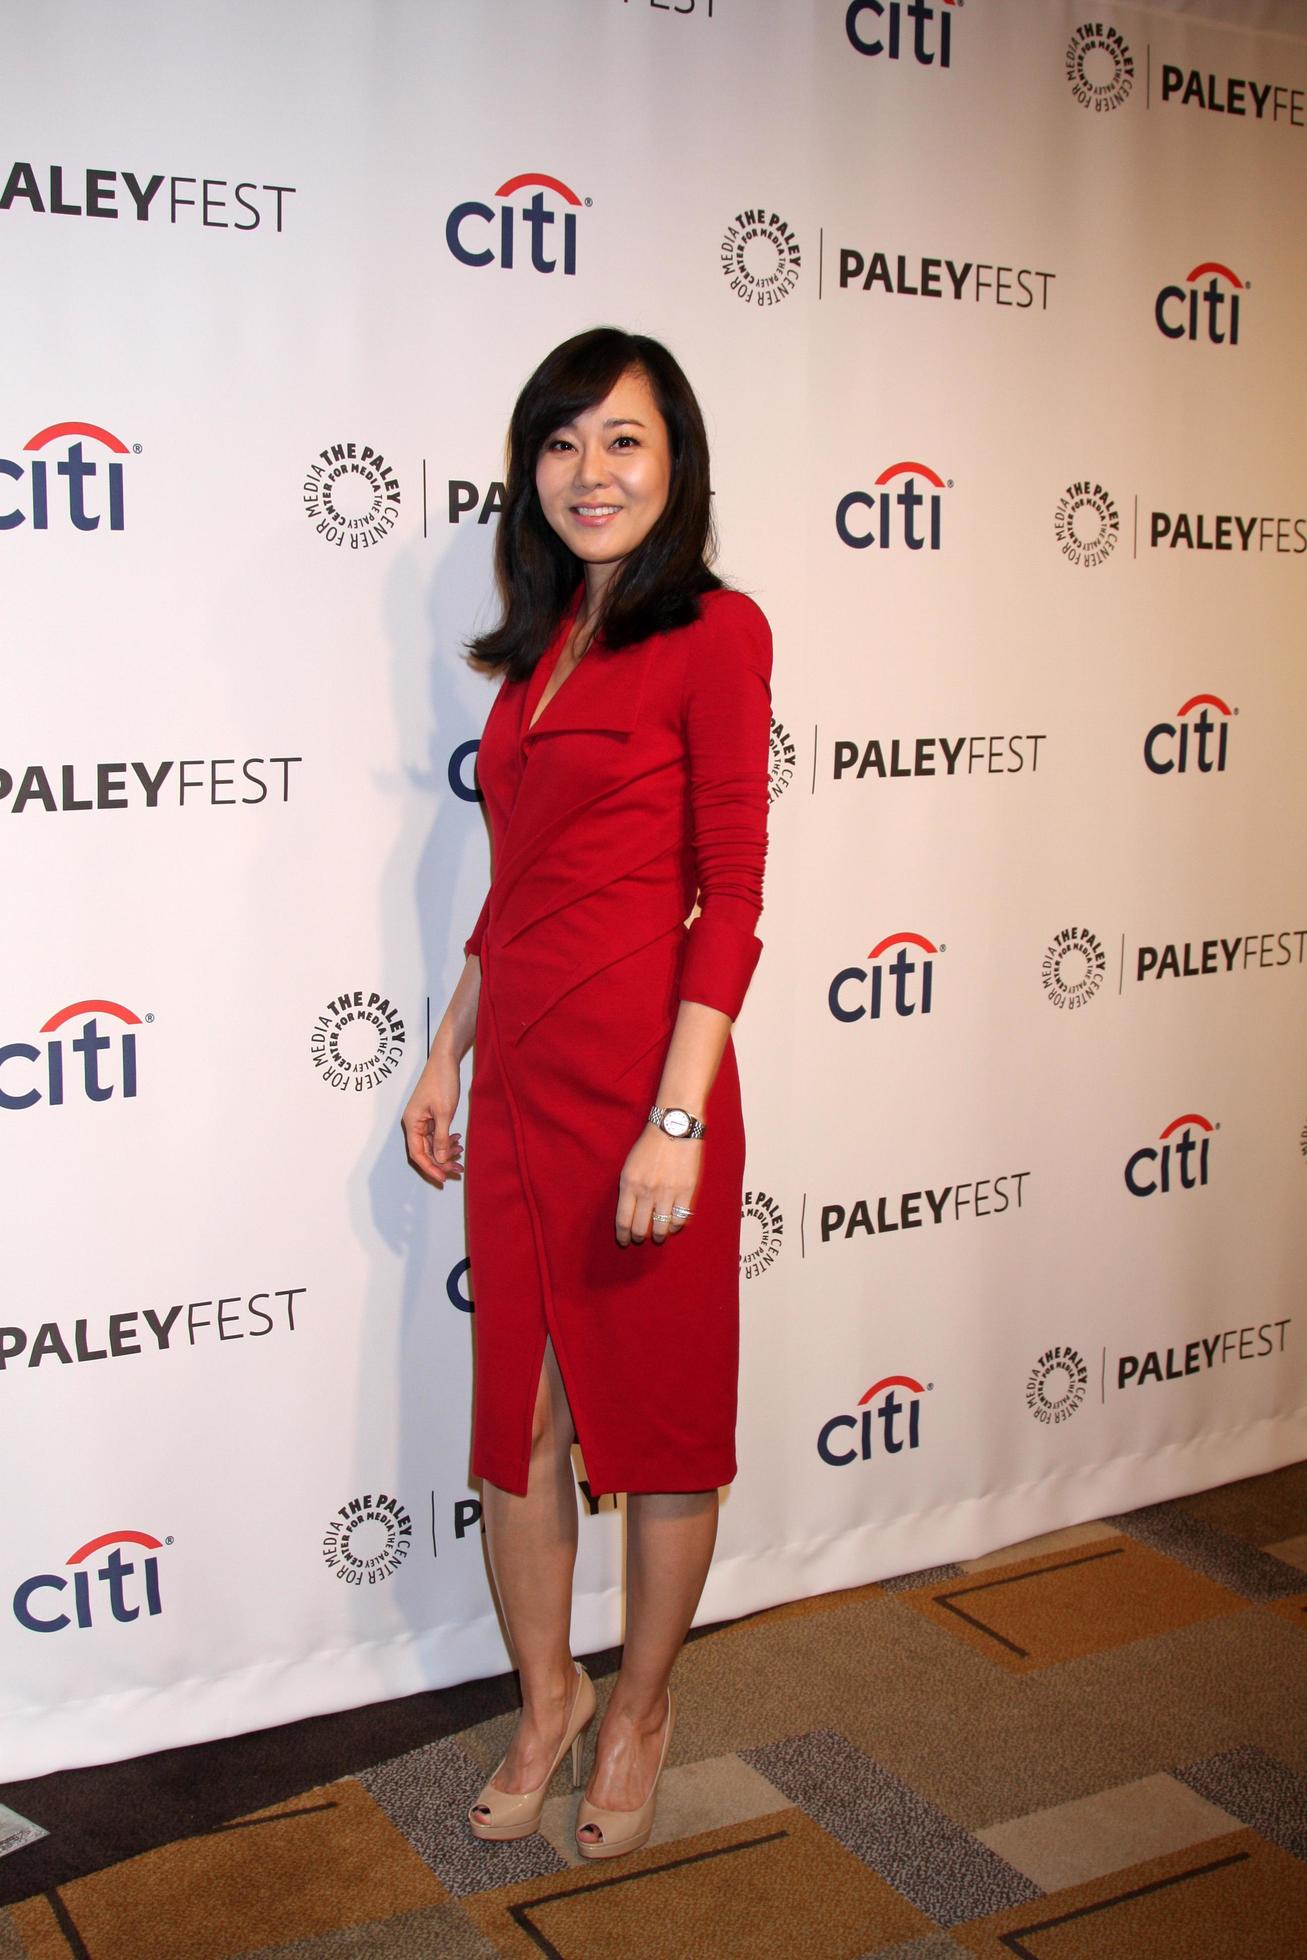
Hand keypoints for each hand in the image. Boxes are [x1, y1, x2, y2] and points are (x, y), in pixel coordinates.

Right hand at [401, 1049, 464, 1187]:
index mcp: (412, 1123)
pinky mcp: (431, 1115)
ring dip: (445, 1151)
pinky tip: (457, 1140)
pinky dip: (446, 1140)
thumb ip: (441, 1137)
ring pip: (432, 1144)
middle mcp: (414, 1123)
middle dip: (441, 1161)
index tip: (443, 1178)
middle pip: (425, 1151)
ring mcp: (422, 1120)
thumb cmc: (441, 1082)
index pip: (417, 1153)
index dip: (430, 1167)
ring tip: (461, 1153)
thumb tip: (440, 1159)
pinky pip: (436, 1134)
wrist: (445, 1060)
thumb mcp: (444, 1112)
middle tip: (458, 1169)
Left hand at [615, 1126, 700, 1246]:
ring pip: (661, 1227)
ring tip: (658, 1236)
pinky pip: (680, 1218)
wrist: (674, 1127)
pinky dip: (675, 1226)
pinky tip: (672, 1226)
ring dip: (658, 1235)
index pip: (623, 1220)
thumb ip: (628, 1188)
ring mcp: (667, 1193)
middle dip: (639, 1237)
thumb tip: (630, 1212)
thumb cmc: (650, 1144)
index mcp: (629, 1184)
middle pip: (640, 1227)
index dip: (623, 1235)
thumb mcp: (629, 1165)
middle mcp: (647, 1191)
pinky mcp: (686, 1191)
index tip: (624, 1241)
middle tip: (640, 1238)